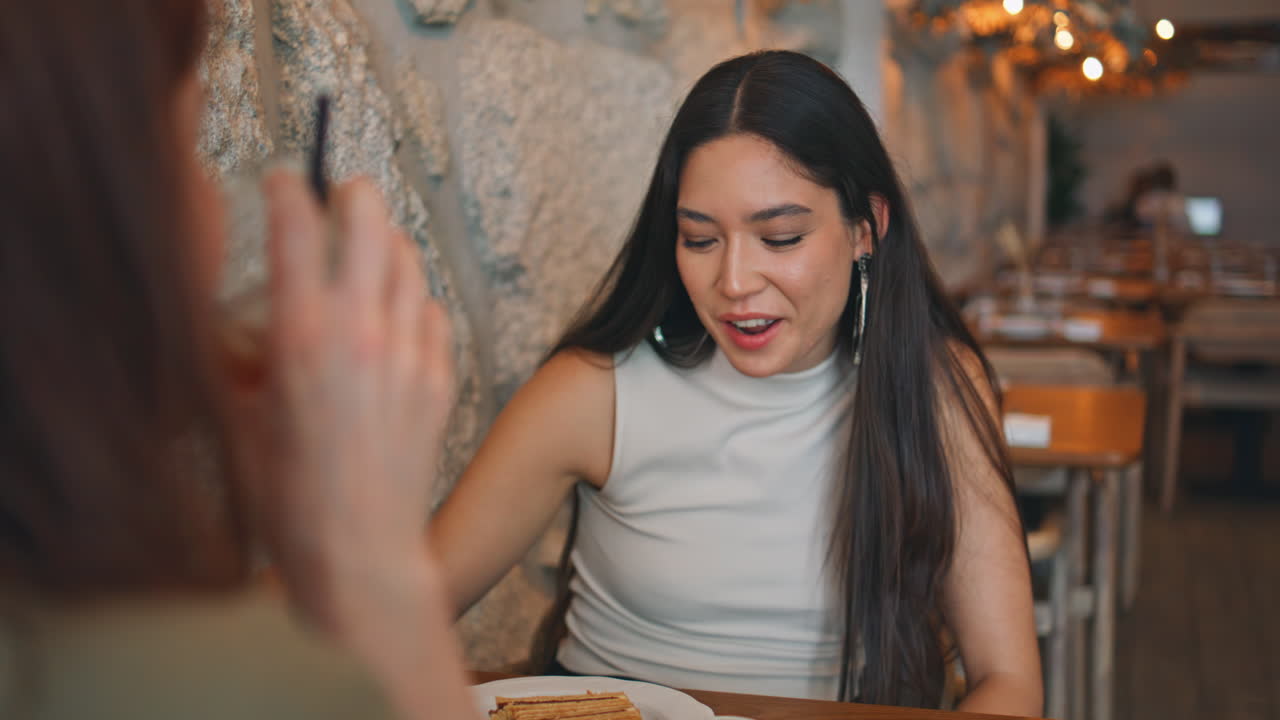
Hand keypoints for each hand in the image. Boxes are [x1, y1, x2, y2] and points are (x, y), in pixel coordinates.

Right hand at [232, 170, 453, 620]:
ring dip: (386, 243)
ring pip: (408, 260)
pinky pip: (432, 312)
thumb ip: (245, 358)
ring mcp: (408, 353)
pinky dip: (413, 300)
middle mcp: (361, 331)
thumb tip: (254, 325)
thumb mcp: (241, 416)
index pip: (297, 225)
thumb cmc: (288, 494)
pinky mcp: (438, 379)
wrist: (357, 550)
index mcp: (301, 335)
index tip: (281, 179)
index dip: (287, 188)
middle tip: (339, 195)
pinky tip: (398, 314)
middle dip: (351, 195)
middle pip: (369, 220)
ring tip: (369, 248)